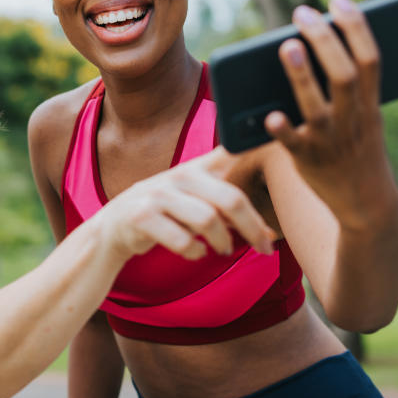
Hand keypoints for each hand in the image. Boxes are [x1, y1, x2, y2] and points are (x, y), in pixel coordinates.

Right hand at [94, 147, 275, 261]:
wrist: (113, 229)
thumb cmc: (164, 216)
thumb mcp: (194, 202)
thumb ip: (228, 210)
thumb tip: (271, 233)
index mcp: (196, 169)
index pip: (231, 153)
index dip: (257, 147)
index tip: (284, 144)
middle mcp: (179, 176)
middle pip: (230, 197)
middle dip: (252, 227)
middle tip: (264, 248)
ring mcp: (158, 195)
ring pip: (207, 220)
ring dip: (222, 241)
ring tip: (224, 251)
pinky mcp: (142, 216)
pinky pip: (181, 240)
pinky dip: (194, 252)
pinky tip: (195, 253)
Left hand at [264, 0, 397, 228]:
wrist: (367, 205)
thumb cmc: (358, 149)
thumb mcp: (365, 118)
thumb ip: (349, 89)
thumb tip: (314, 44)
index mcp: (371, 105)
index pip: (371, 59)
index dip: (357, 28)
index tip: (340, 0)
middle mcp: (354, 121)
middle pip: (344, 75)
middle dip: (325, 41)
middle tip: (303, 13)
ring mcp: (331, 142)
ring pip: (317, 105)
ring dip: (301, 75)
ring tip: (284, 44)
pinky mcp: (309, 162)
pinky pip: (293, 144)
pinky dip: (282, 129)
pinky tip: (268, 114)